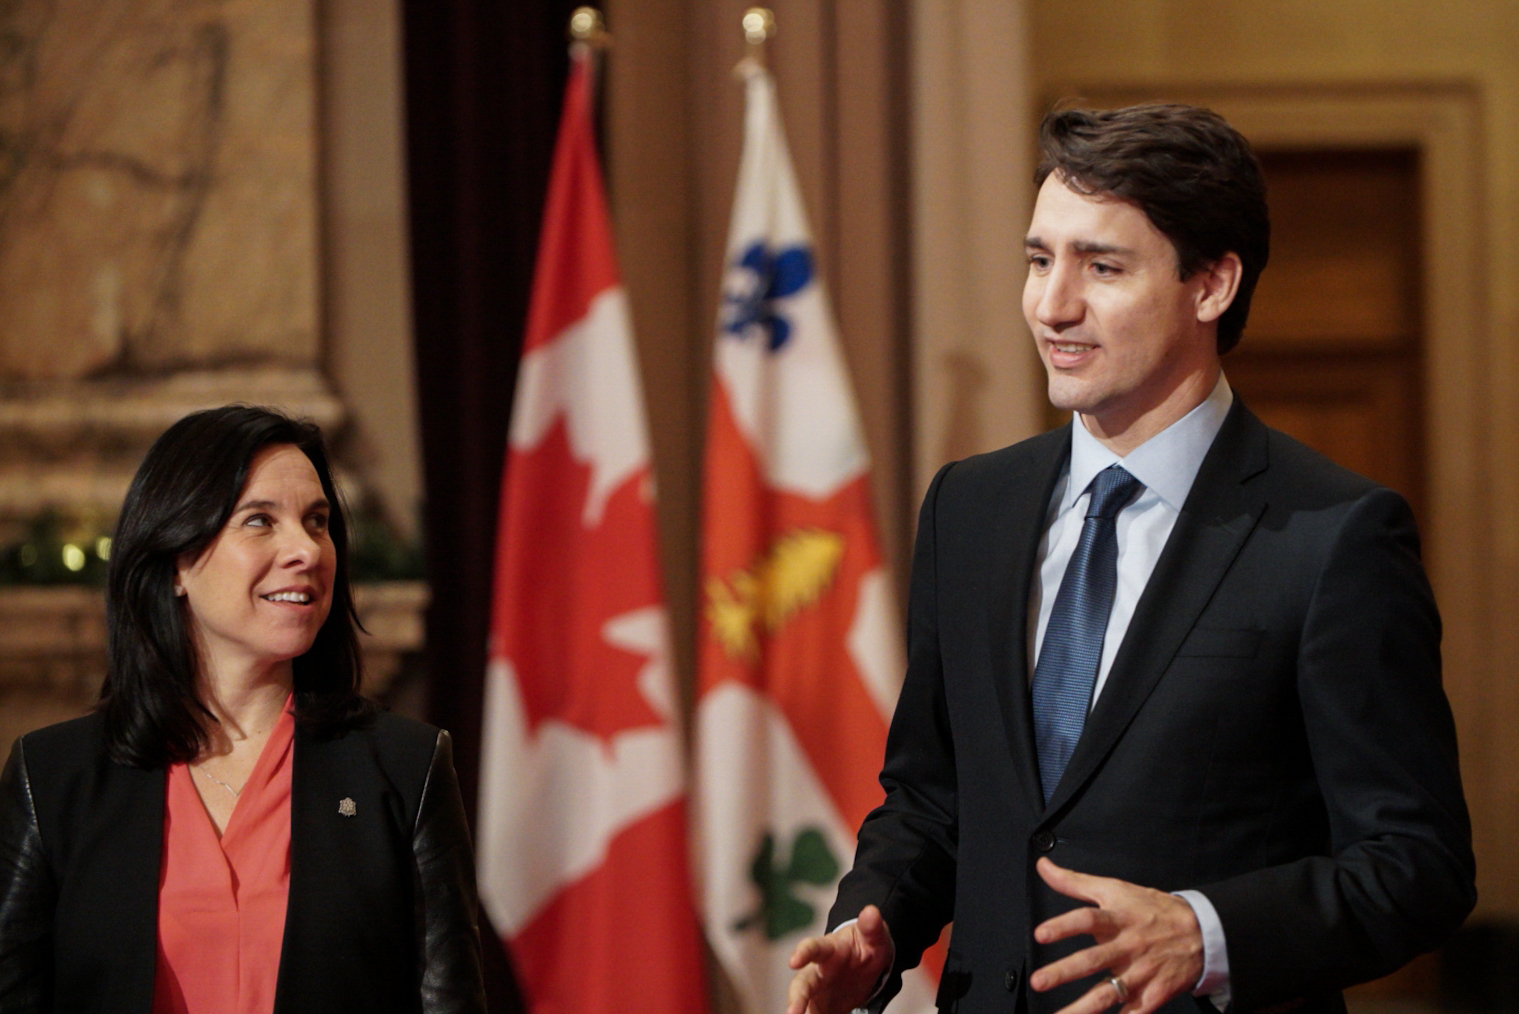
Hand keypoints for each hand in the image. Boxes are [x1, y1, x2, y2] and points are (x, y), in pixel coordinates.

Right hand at [785, 905, 894, 1013]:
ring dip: (800, 1011)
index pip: (813, 947)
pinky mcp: (822, 1006)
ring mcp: (818, 991)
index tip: (793, 962)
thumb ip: (872, 926)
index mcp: (829, 949)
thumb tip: (871, 911)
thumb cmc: (867, 944)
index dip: (803, 953)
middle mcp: (818, 971)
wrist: (866, 964)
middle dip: (797, 997)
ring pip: (804, 1003)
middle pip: (802, 983)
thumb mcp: (874, 936)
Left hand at [1029, 858, 1202, 1013]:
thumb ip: (1074, 881)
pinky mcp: (1154, 995)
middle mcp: (1127, 947)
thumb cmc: (1150, 909)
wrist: (1200, 932)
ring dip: (1083, 1008)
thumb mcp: (1115, 889)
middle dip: (1064, 972)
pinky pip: (1135, 1013)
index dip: (1064, 926)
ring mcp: (1141, 973)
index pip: (1088, 919)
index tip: (1040, 934)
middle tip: (1038, 982)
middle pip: (1093, 960)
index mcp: (1117, 919)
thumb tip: (1043, 866)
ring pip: (1109, 993)